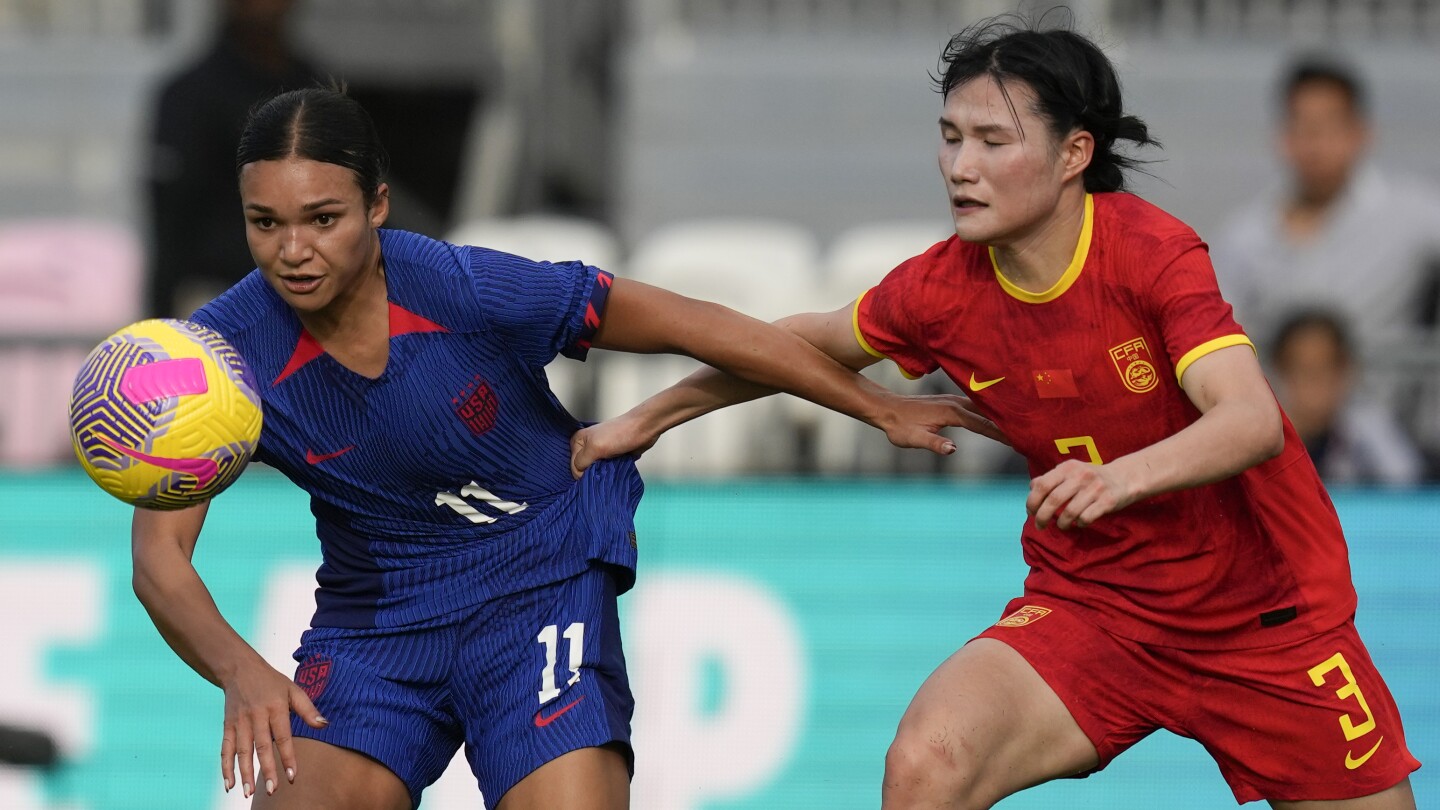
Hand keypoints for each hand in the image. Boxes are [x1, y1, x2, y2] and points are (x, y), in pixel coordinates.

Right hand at [220, 659, 326, 797]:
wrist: (239, 669)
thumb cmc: (271, 681)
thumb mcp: (293, 689)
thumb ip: (308, 709)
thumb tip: (324, 725)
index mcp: (276, 707)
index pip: (283, 736)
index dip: (288, 756)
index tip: (293, 775)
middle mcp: (256, 716)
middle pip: (261, 746)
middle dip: (266, 770)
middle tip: (273, 790)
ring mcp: (240, 722)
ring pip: (242, 751)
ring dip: (244, 773)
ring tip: (248, 793)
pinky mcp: (227, 726)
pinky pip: (226, 749)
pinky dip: (226, 767)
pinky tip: (229, 785)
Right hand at [571, 412, 659, 477]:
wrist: (643, 429)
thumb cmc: (620, 434)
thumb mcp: (595, 447)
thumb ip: (581, 462)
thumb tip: (579, 475)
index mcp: (578, 441)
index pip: (574, 466)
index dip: (583, 472)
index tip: (595, 470)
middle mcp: (587, 447)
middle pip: (584, 470)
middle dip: (592, 473)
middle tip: (604, 471)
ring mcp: (599, 452)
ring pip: (595, 472)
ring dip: (603, 474)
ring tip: (611, 470)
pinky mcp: (611, 457)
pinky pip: (606, 471)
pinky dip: (610, 473)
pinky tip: (615, 471)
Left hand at [878, 393, 1007, 454]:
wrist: (887, 409)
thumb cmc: (899, 427)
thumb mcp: (914, 439)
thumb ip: (934, 444)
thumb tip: (953, 450)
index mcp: (952, 413)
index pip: (983, 424)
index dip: (1002, 433)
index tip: (1020, 441)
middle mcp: (957, 403)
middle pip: (989, 413)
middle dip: (1008, 422)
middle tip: (1029, 432)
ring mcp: (955, 399)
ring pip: (984, 407)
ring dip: (1001, 414)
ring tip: (1019, 424)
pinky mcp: (951, 401)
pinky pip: (977, 405)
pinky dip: (990, 410)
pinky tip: (997, 415)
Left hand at [1026, 459, 1136, 529]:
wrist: (1124, 478)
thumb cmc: (1091, 477)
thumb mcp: (1070, 472)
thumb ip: (1051, 478)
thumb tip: (1031, 487)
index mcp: (1068, 467)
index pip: (1043, 485)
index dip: (1032, 501)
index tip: (1030, 512)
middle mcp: (1080, 476)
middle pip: (1054, 500)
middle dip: (1042, 516)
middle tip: (1040, 526)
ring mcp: (1095, 488)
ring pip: (1070, 512)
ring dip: (1062, 523)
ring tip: (1061, 526)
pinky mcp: (1107, 501)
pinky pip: (1087, 518)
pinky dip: (1079, 524)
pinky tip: (1079, 523)